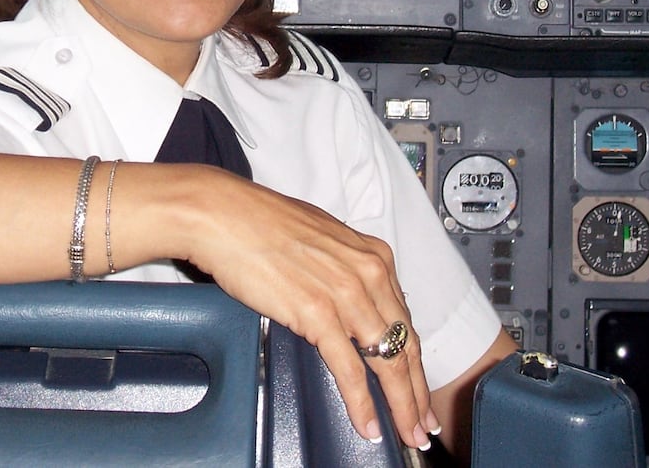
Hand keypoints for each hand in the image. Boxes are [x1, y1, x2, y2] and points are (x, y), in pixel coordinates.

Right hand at [183, 171, 437, 451]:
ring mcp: (346, 294)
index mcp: (371, 254)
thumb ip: (344, 267)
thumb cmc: (262, 221)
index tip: (419, 385)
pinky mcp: (319, 313)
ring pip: (387, 362)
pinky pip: (350, 369)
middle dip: (418, 391)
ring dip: (401, 406)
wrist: (225, 215)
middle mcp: (367, 272)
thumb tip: (347, 293)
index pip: (405, 319)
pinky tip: (367, 423)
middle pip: (405, 344)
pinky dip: (361, 403)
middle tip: (423, 424)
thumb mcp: (322, 238)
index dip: (414, 358)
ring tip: (407, 433)